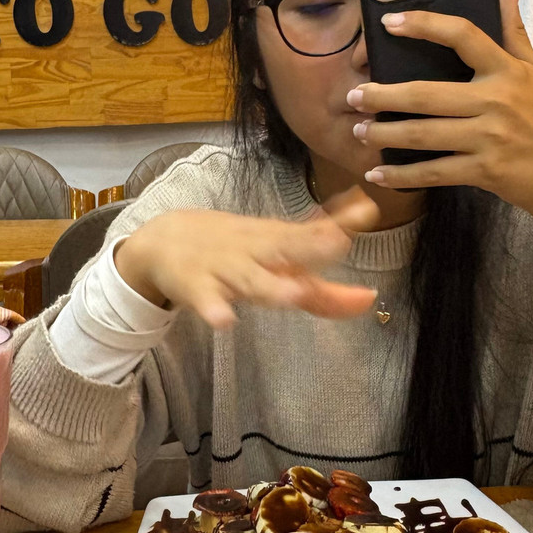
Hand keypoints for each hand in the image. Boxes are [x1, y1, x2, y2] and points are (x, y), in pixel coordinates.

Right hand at [114, 188, 380, 327]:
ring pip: (252, 280)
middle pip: (286, 249)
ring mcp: (227, 270)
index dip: (342, 225)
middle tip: (338, 240)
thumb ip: (324, 277)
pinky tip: (224, 321)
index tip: (369, 211)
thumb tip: (369, 283)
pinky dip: (214, 310)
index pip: (314, 234)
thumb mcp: (277, 258)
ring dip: (273, 287)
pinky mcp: (197, 289)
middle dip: (311, 245)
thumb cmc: (234, 252)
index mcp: (277, 242)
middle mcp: (256, 252)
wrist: (163, 241)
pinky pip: (206, 302)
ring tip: (295, 294)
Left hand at [348, 0, 532, 227]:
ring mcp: (488, 137)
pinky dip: (401, 175)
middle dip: (382, 95)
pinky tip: (377, 173)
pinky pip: (432, 172)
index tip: (389, 21)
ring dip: (384, 133)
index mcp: (506, 71)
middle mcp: (496, 101)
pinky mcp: (483, 170)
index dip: (424, 24)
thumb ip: (514, 29)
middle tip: (354, 94)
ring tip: (360, 129)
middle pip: (425, 94)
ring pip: (422, 134)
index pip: (463, 35)